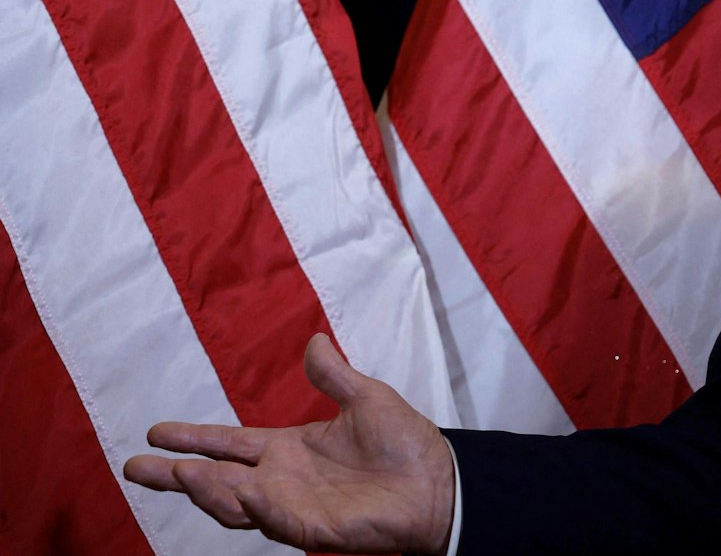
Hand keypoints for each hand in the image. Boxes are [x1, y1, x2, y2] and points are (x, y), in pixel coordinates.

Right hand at [123, 333, 455, 554]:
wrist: (439, 481)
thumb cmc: (406, 444)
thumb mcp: (366, 398)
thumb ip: (333, 375)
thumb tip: (315, 340)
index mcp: (289, 449)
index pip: (229, 443)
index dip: (194, 437)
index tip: (156, 429)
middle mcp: (281, 480)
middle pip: (215, 479)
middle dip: (174, 474)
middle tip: (134, 467)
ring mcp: (293, 506)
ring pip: (233, 504)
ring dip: (205, 490)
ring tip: (178, 473)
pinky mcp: (312, 528)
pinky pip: (273, 520)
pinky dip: (254, 507)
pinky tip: (239, 492)